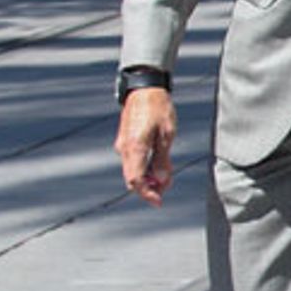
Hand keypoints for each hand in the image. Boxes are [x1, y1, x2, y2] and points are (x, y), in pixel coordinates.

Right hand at [115, 89, 176, 205]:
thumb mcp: (167, 134)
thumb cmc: (158, 108)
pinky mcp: (126, 140)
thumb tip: (162, 180)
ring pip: (133, 170)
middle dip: (149, 187)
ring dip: (148, 177)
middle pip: (133, 178)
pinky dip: (144, 167)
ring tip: (166, 175)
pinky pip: (133, 160)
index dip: (147, 194)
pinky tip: (158, 164)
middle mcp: (125, 149)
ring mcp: (123, 145)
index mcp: (135, 148)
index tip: (158, 202)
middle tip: (166, 187)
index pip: (136, 181)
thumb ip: (163, 158)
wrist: (144, 88)